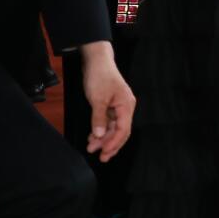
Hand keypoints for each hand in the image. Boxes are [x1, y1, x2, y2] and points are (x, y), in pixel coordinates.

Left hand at [77, 41, 135, 160]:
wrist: (97, 60)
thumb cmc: (100, 77)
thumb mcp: (98, 98)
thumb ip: (99, 118)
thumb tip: (99, 135)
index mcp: (127, 106)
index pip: (123, 129)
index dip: (114, 143)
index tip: (104, 153)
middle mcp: (125, 108)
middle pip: (121, 131)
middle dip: (110, 144)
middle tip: (101, 157)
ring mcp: (118, 106)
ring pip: (113, 127)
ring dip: (103, 138)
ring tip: (91, 147)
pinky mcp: (111, 105)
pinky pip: (108, 121)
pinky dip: (101, 130)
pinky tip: (92, 137)